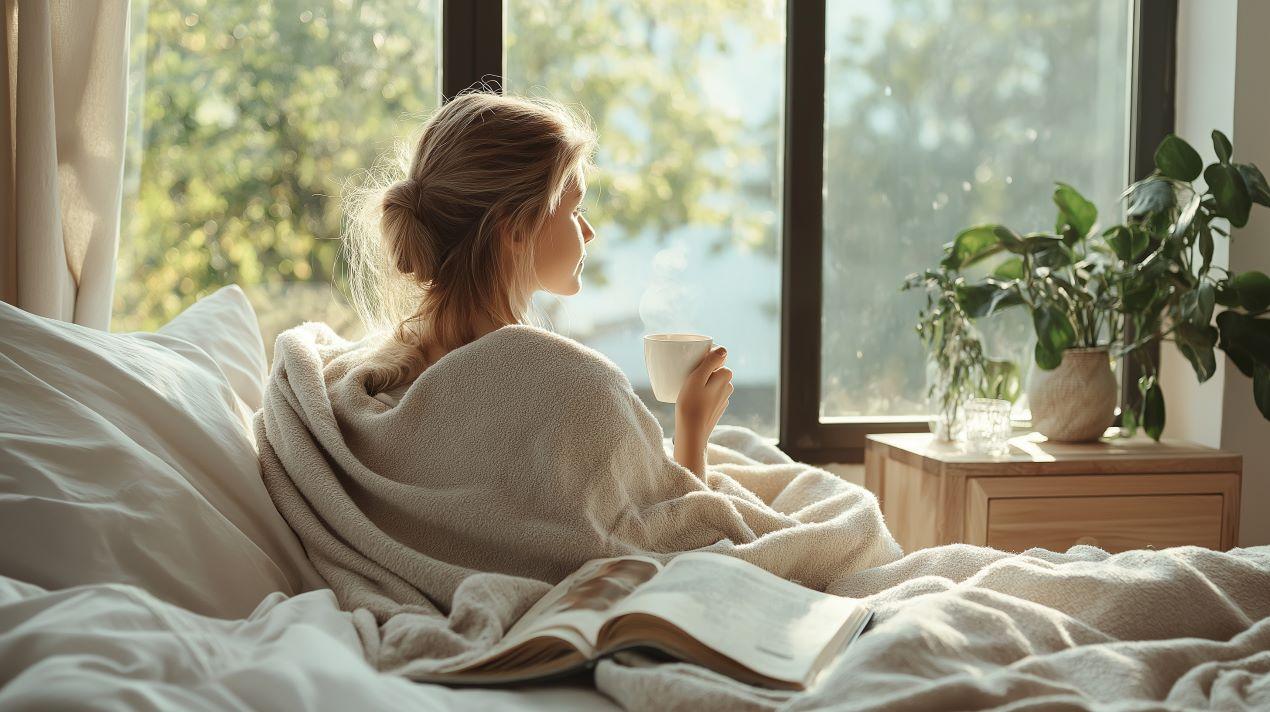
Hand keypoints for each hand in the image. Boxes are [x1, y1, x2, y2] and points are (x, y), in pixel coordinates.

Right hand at [673, 345, 732, 472]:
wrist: (692, 434)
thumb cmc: (691, 405)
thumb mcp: (698, 378)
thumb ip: (711, 362)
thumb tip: (723, 349)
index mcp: (725, 376)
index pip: (716, 358)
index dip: (703, 358)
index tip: (691, 365)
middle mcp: (728, 387)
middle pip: (714, 370)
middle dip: (702, 370)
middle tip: (686, 376)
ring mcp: (723, 399)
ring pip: (711, 383)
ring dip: (701, 383)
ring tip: (687, 389)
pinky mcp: (716, 409)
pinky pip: (709, 395)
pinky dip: (701, 394)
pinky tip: (691, 401)